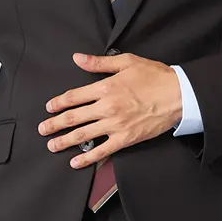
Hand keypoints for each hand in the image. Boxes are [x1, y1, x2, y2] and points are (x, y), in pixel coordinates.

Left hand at [38, 52, 182, 167]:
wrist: (179, 95)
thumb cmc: (155, 76)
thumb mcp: (126, 62)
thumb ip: (99, 62)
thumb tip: (78, 58)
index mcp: (105, 88)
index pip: (74, 97)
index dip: (58, 102)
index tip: (49, 107)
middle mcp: (106, 108)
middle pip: (73, 118)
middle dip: (54, 124)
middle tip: (42, 129)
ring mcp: (115, 125)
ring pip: (83, 135)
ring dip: (64, 141)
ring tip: (52, 145)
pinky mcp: (125, 139)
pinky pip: (102, 151)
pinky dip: (87, 158)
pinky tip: (75, 162)